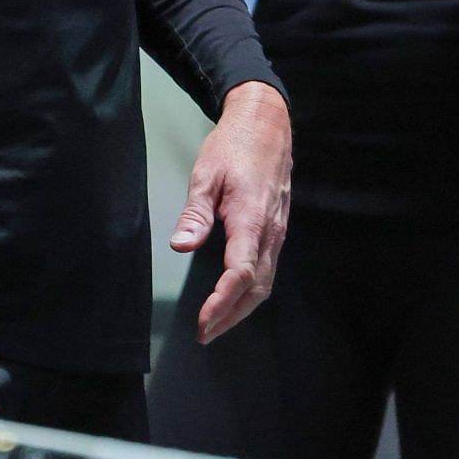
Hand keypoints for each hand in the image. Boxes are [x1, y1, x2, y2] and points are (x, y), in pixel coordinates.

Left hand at [169, 81, 290, 343]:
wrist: (267, 125)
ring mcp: (277, 231)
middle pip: (257, 287)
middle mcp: (270, 230)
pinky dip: (251, 291)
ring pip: (266, 281)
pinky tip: (235, 296)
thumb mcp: (206, 175)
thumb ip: (195, 214)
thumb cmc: (234, 146)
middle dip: (231, 315)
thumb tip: (181, 246)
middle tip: (205, 333)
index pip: (240, 272)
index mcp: (252, 218)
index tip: (203, 322)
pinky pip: (268, 268)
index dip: (222, 302)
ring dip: (242, 308)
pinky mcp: (277, 228)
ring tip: (217, 324)